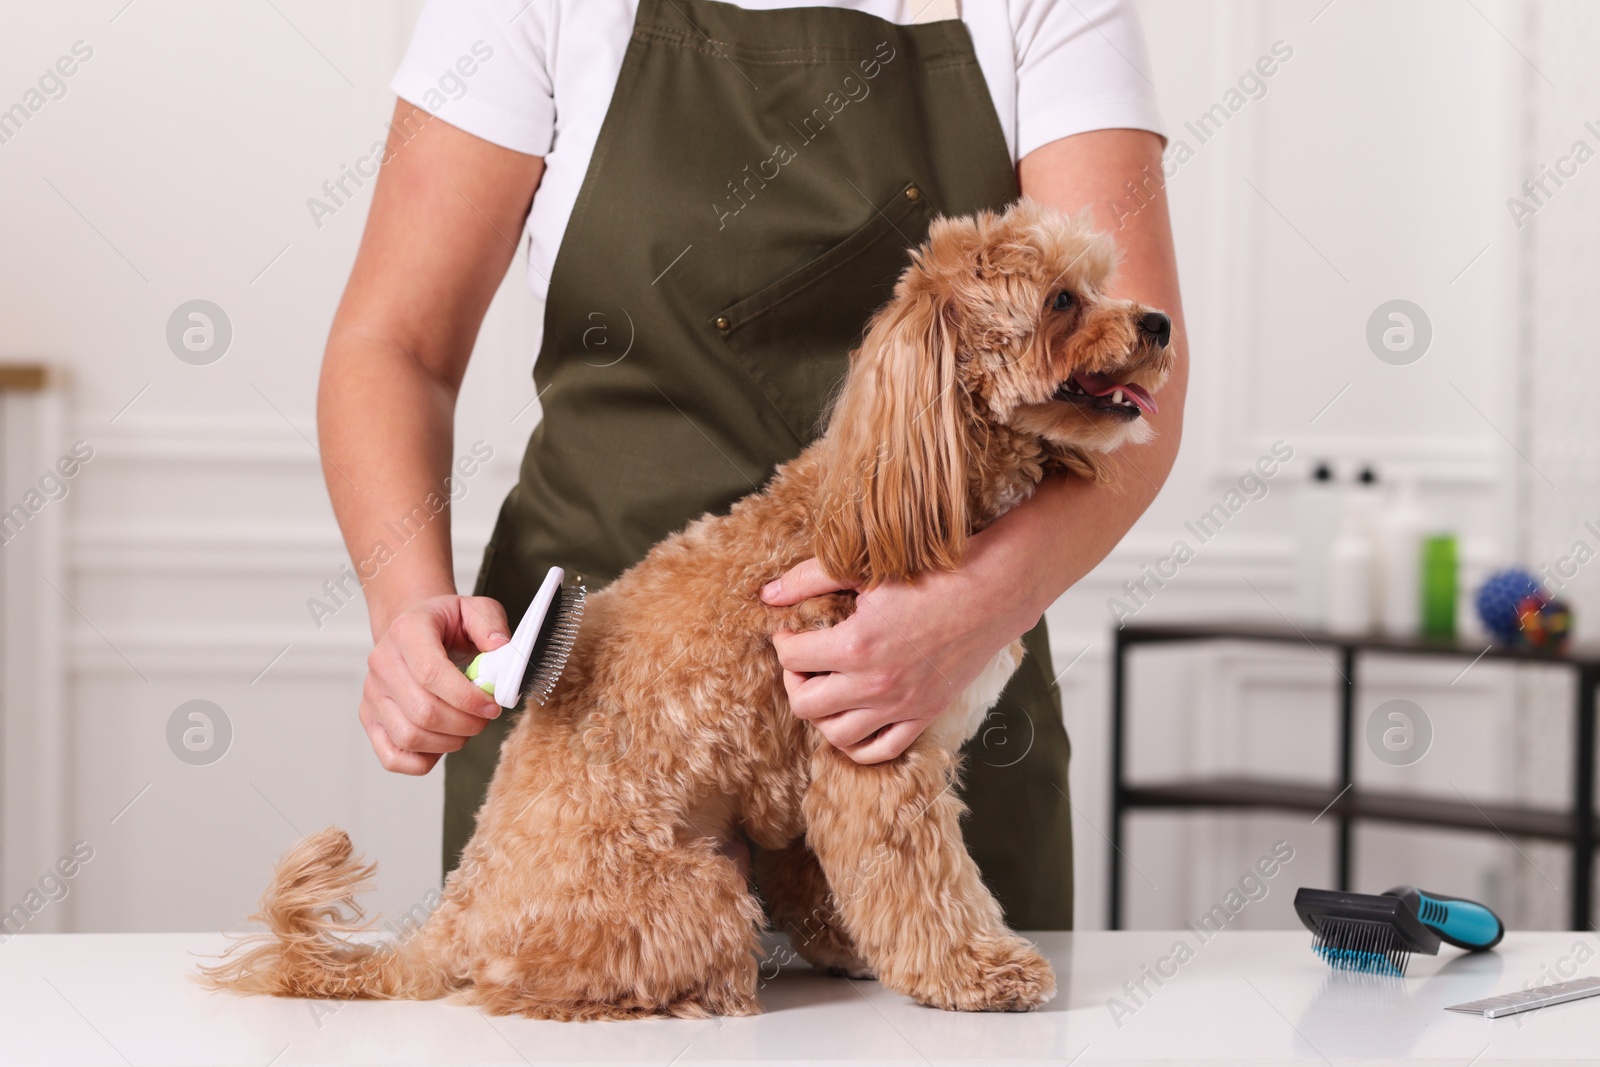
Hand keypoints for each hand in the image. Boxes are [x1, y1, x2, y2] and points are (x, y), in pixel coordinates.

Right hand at [359, 594, 510, 774]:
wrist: (413, 629)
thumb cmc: (445, 623)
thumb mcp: (474, 609)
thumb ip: (491, 624)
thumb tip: (500, 650)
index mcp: (407, 631)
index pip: (431, 673)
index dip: (467, 698)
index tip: (492, 706)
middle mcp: (382, 663)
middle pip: (424, 712)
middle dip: (466, 723)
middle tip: (485, 717)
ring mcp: (372, 693)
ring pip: (410, 737)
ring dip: (450, 742)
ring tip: (467, 726)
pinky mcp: (369, 718)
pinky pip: (393, 757)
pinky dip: (424, 760)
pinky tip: (444, 741)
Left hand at [762, 527, 1039, 763]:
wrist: (991, 592)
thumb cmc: (929, 575)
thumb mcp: (864, 571)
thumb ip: (810, 579)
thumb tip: (767, 593)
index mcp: (856, 646)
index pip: (791, 657)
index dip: (783, 641)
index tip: (790, 631)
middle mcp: (875, 685)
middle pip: (805, 704)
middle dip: (795, 680)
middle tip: (804, 660)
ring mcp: (901, 706)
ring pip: (836, 735)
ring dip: (821, 713)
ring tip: (827, 686)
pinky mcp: (923, 716)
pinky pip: (879, 751)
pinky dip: (857, 743)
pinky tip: (853, 716)